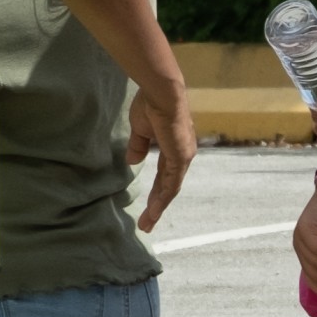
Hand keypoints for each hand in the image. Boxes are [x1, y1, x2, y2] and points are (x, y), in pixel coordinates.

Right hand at [127, 80, 196, 229]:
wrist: (161, 94)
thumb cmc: (150, 105)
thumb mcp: (141, 130)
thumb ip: (138, 146)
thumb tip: (133, 162)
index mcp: (174, 148)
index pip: (165, 176)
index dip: (156, 192)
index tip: (147, 206)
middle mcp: (182, 156)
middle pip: (169, 187)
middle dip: (157, 205)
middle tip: (147, 222)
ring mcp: (183, 157)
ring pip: (171, 189)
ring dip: (159, 206)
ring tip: (148, 222)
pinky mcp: (180, 158)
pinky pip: (171, 183)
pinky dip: (163, 198)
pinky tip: (154, 209)